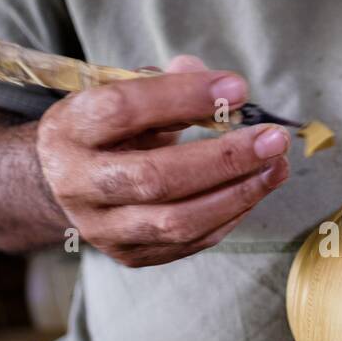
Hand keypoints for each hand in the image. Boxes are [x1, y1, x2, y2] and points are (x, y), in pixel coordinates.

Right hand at [36, 55, 289, 266]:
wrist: (65, 183)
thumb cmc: (104, 130)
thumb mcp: (120, 94)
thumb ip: (167, 85)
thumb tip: (223, 89)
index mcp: (69, 130)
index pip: (125, 110)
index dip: (183, 97)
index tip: (237, 88)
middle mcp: (77, 184)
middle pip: (155, 177)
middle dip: (224, 158)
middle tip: (273, 139)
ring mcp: (102, 228)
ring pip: (177, 220)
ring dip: (238, 193)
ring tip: (276, 167)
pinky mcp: (129, 255)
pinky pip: (189, 242)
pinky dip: (229, 215)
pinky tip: (254, 189)